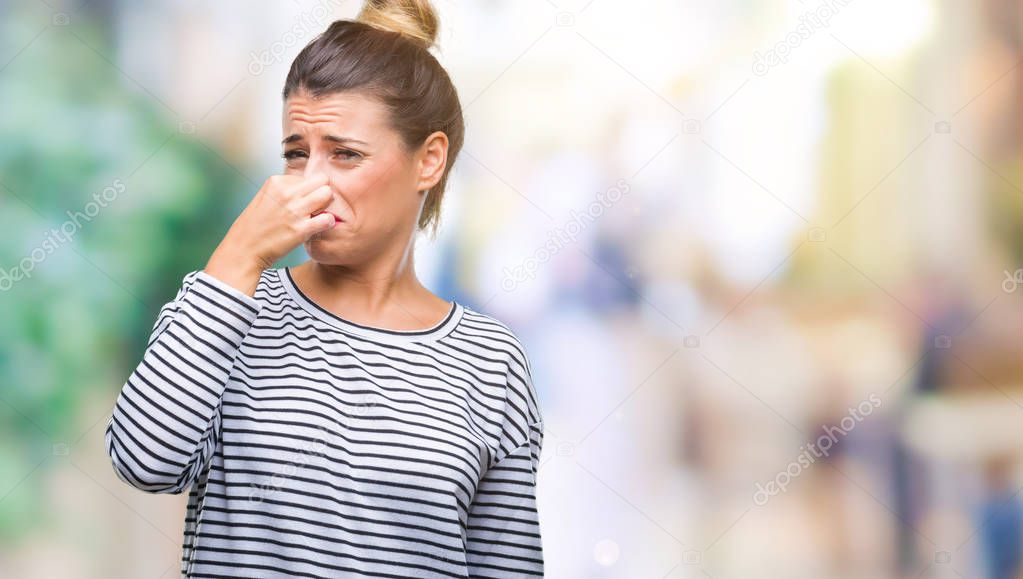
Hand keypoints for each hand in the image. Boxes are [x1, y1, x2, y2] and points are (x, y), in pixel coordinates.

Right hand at [204, 173, 338, 295]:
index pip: (309, 177)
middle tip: (315, 207)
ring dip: (326, 206)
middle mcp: (286, 193)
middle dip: (322, 193)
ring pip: (328, 194)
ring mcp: (294, 210)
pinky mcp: (301, 229)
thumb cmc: (255, 226)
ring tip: (315, 216)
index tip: (300, 203)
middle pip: (322, 181)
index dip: (309, 190)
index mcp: (276, 182)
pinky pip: (328, 218)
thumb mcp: (265, 197)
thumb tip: (308, 186)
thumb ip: (285, 190)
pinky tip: (318, 227)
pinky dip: (327, 223)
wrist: (244, 250)